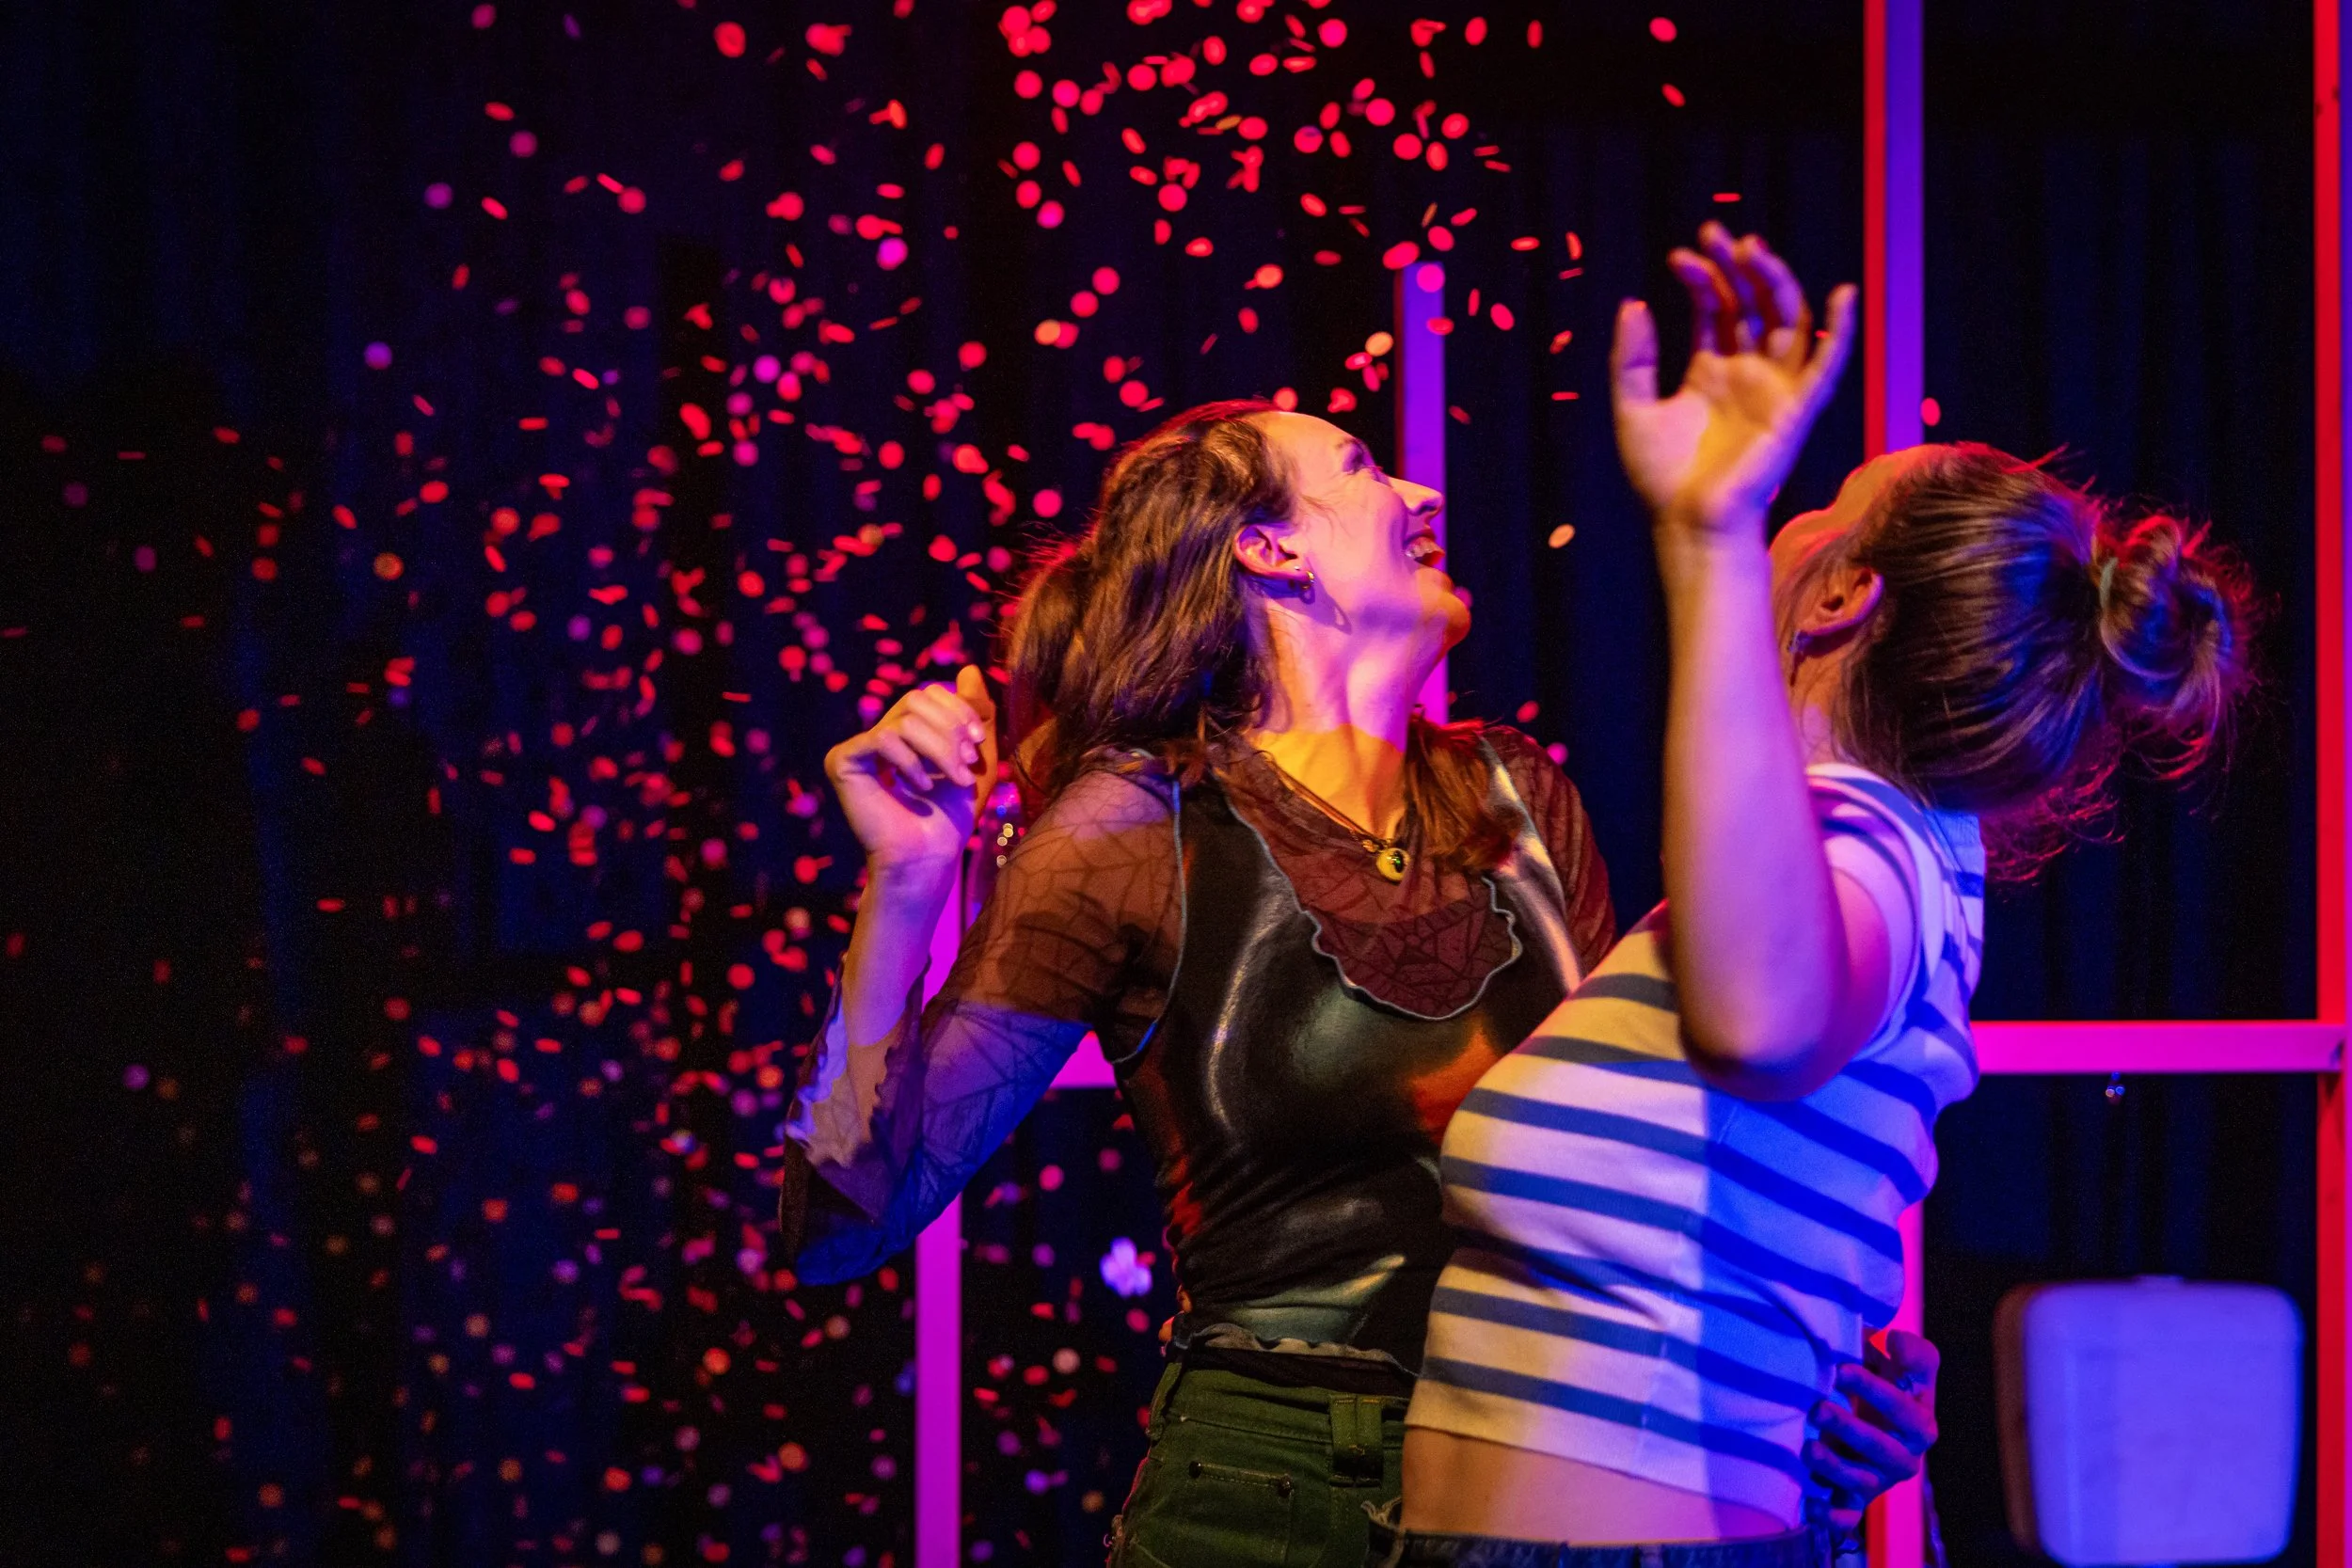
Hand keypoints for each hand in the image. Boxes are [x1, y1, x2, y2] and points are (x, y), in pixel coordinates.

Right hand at [823, 665, 998, 876]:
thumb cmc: (953, 814)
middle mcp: (880, 733)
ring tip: (954, 780)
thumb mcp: (977, 757)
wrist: (930, 854)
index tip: (978, 743)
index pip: (929, 693)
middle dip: (951, 728)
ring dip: (940, 749)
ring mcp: (860, 747)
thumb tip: (969, 668)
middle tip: (967, 764)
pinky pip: (882, 738)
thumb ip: (976, 713)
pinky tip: (919, 788)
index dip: (958, 709)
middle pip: (917, 697)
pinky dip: (909, 762)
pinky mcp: (843, 761)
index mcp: (908, 730)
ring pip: (904, 718)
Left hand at [1611, 223, 1856, 536]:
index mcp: (1710, 370)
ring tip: (1748, 248)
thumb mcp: (1633, 408)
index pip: (1714, 307)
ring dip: (1773, 281)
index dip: (1700, 278)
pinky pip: (1827, 364)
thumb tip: (1632, 303)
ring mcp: (1773, 387)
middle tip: (1714, 233)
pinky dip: (1839, 330)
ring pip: (1785, 319)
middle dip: (1735, 267)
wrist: (1689, 522)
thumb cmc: (1661, 477)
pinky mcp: (1796, 409)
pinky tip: (1841, 293)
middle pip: (1751, 303)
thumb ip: (1632, 359)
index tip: (1678, 256)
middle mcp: (1746, 372)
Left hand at [1804, 1330, 1939, 1532]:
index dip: (1876, 1391)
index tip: (1842, 1369)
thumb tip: (1897, 1340)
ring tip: (1808, 1447)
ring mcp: (1878, 1481)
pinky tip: (1810, 1506)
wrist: (1867, 1423)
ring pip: (1862, 1482)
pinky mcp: (1854, 1501)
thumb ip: (1913, 1354)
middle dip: (1850, 1429)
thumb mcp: (1903, 1368)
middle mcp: (1903, 1458)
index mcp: (1919, 1424)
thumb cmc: (1884, 1388)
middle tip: (1818, 1408)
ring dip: (1835, 1468)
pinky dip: (1830, 1517)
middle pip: (1882, 1450)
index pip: (1904, 1410)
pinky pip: (1846, 1517)